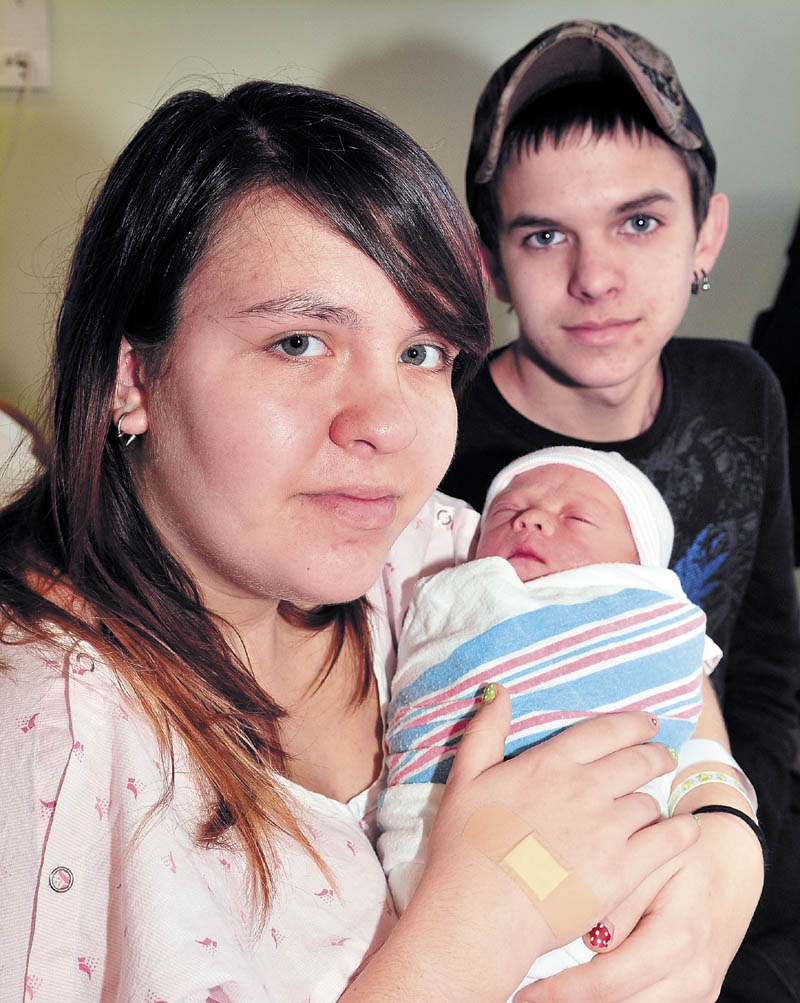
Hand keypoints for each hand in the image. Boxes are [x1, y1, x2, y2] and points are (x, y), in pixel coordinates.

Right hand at [369, 688, 699, 1000]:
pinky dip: (680, 833)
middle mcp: (585, 788)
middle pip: (637, 761)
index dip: (632, 724)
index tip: (648, 723)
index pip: (604, 731)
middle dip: (655, 755)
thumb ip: (485, 731)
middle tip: (664, 756)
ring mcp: (607, 829)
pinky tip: (684, 832)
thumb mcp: (465, 777)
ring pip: (649, 802)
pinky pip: (667, 841)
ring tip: (655, 805)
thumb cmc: (466, 845)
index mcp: (551, 763)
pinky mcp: (622, 870)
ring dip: (654, 800)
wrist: (480, 910)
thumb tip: (499, 690)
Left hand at [517, 809, 762, 1001]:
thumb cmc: (688, 854)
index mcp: (678, 939)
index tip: (524, 991)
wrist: (735, 865)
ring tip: (545, 993)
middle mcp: (692, 976)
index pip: (608, 982)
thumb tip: (591, 941)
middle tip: (525, 996)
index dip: (561, 992)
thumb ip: (623, 899)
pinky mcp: (693, 996)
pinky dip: (616, 1000)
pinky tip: (578, 991)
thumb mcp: (656, 860)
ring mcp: (696, 992)